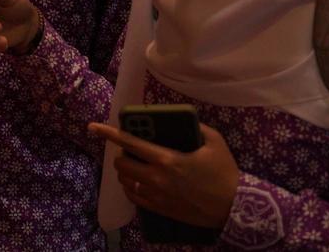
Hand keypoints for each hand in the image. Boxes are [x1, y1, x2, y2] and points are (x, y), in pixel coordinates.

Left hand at [88, 121, 239, 228]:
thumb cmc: (225, 172)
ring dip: (125, 172)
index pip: (130, 143)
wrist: (235, 207)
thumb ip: (196, 127)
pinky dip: (131, 188)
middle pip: (122, 165)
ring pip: (126, 182)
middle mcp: (157, 178)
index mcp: (167, 159)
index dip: (109, 133)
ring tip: (134, 165)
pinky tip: (137, 182)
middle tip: (129, 150)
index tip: (93, 127)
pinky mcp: (161, 210)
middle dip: (121, 155)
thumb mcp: (214, 141)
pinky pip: (135, 198)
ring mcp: (158, 196)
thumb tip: (181, 119)